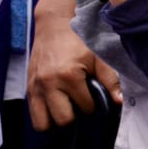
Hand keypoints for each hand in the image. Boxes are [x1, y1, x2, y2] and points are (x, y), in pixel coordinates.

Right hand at [26, 2, 121, 129]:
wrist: (53, 24)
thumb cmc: (77, 40)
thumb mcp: (97, 57)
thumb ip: (110, 80)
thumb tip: (119, 101)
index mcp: (68, 76)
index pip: (85, 108)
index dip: (92, 105)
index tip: (91, 94)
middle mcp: (49, 83)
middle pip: (62, 121)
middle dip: (73, 115)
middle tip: (77, 102)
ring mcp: (36, 86)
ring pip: (42, 123)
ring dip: (54, 119)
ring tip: (63, 107)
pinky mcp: (28, 86)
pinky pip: (33, 113)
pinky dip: (44, 113)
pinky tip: (54, 103)